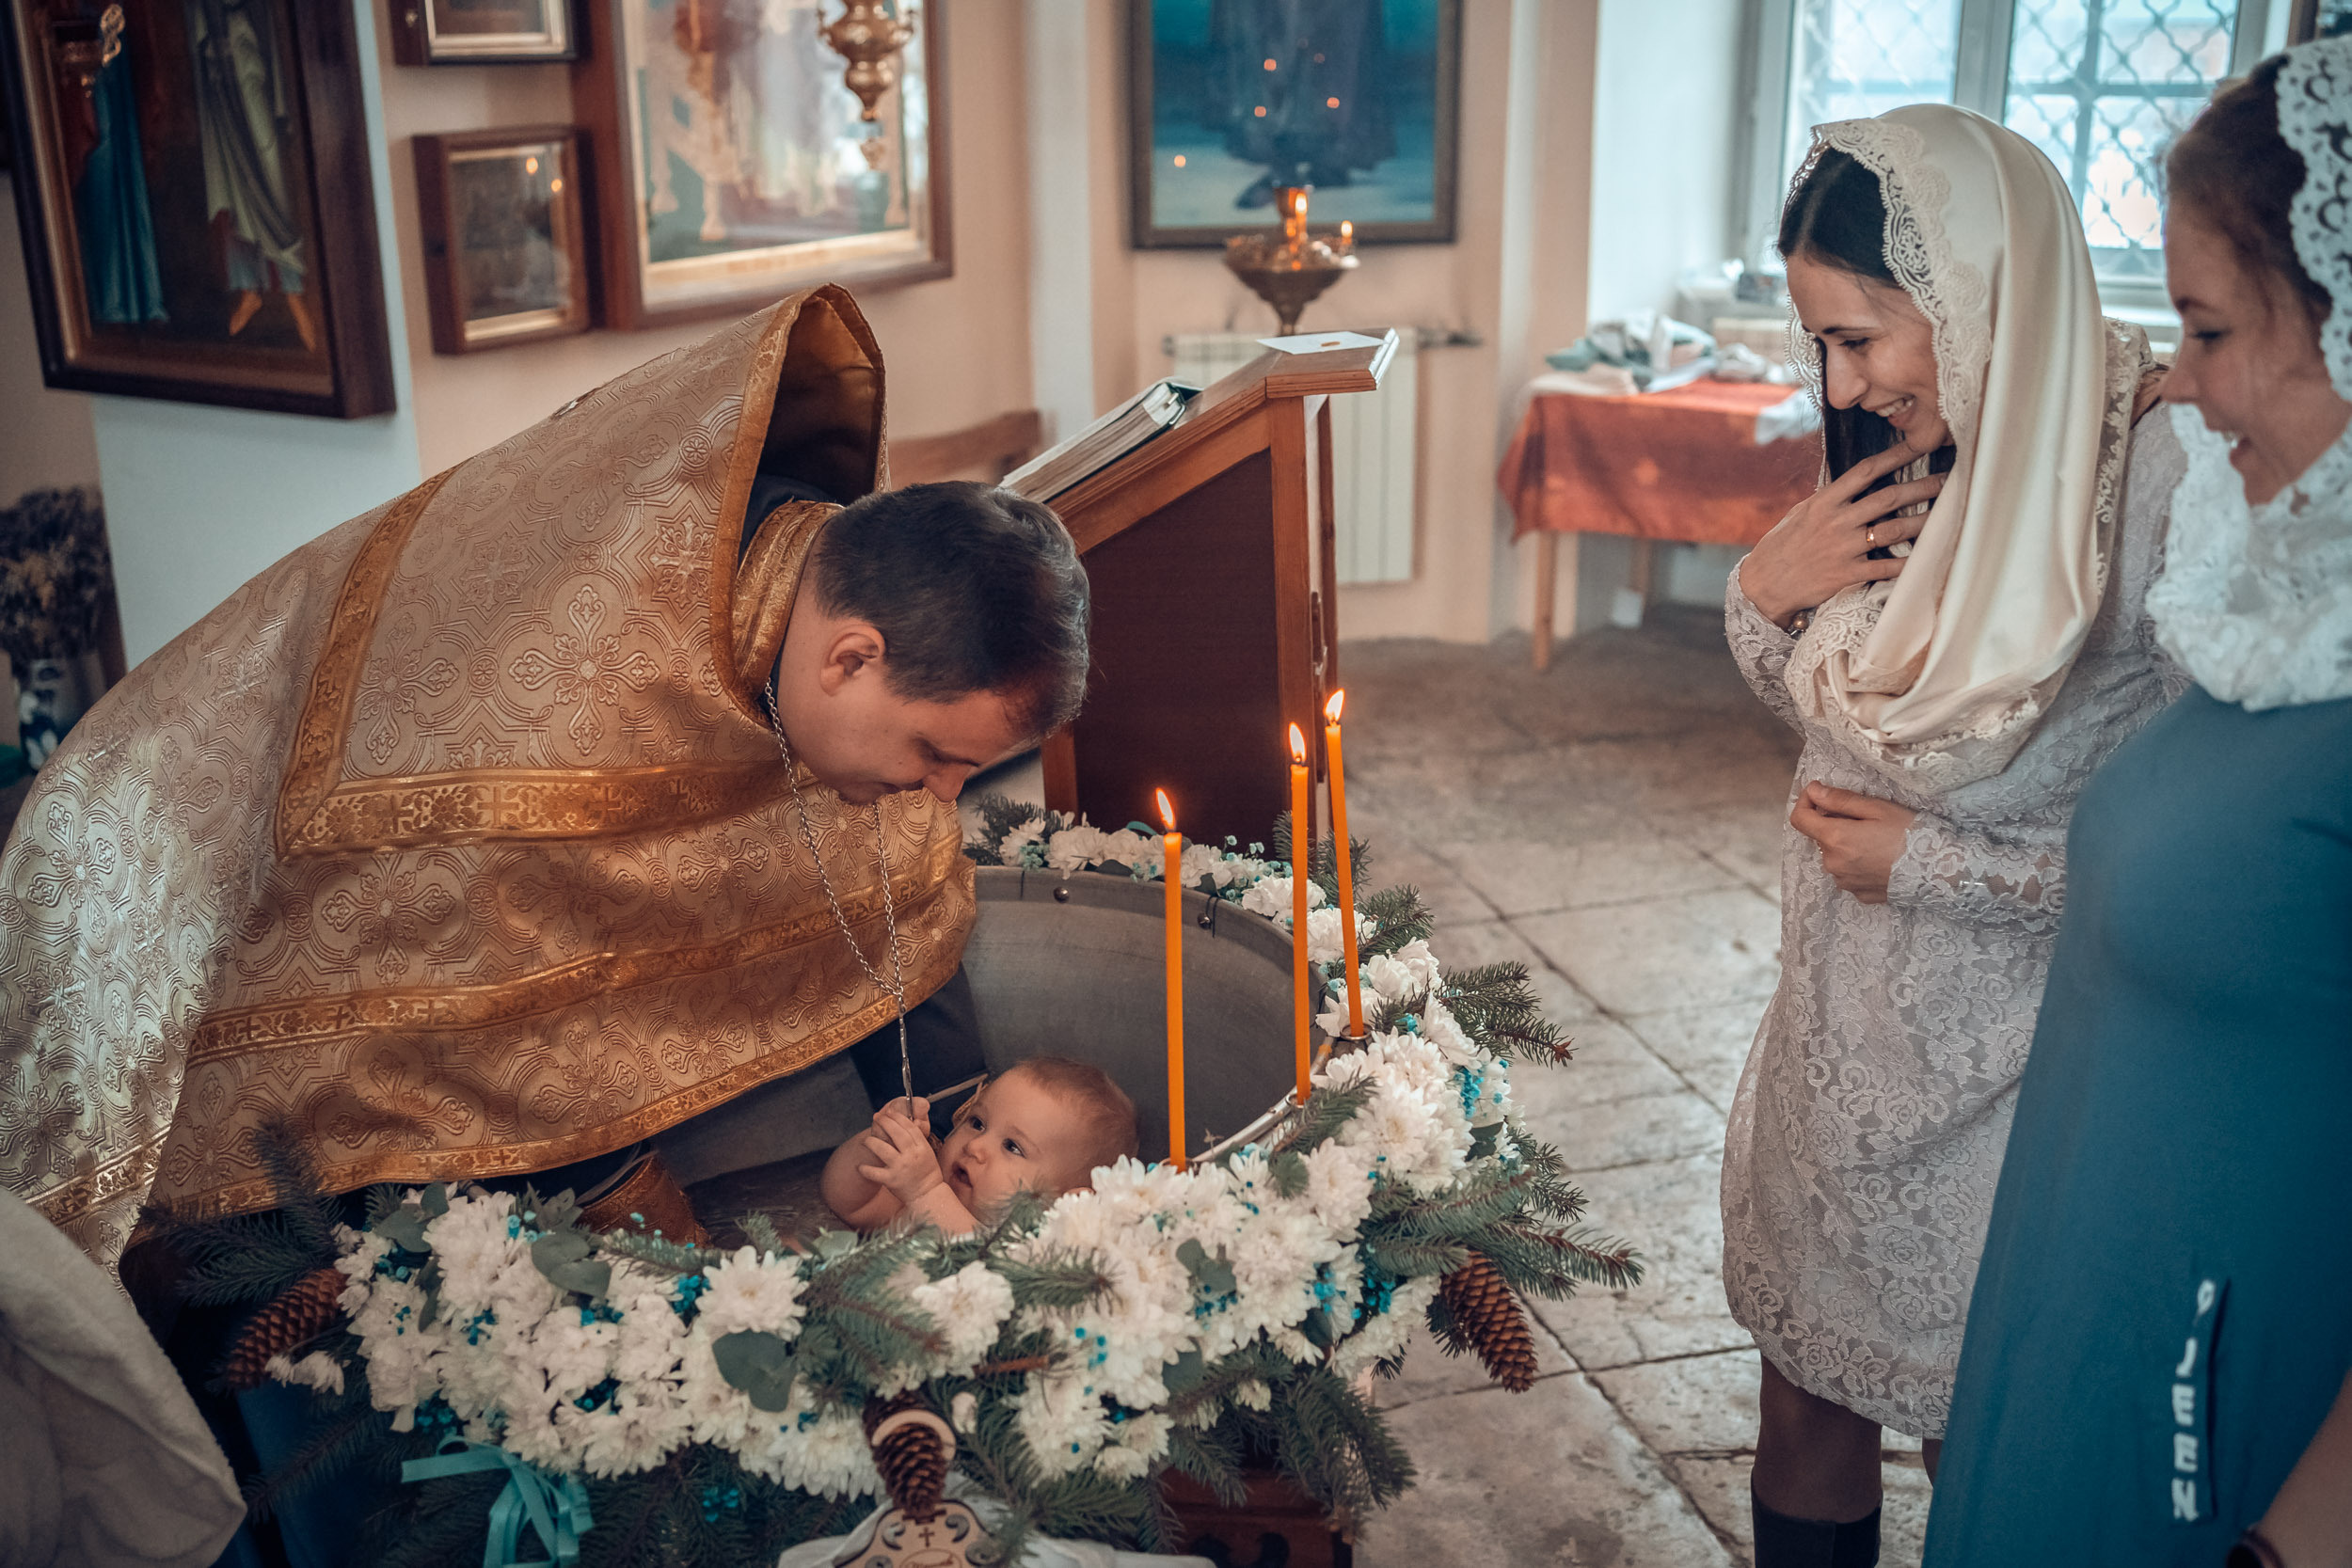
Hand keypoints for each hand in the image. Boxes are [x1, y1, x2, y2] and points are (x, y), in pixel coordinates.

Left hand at [854, 1097, 940, 1206]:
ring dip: (872, 1142)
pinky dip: (865, 1169)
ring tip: (867, 1140)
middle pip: (897, 1134)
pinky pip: (874, 1172)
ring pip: (883, 1149)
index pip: (909, 1127)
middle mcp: (911, 1156)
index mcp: (922, 1147)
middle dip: (885, 1123)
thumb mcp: (927, 1152)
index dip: (898, 1118)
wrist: (927, 1194)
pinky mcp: (891, 1180)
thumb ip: (916, 1139)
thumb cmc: (926, 1172)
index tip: (890, 1113)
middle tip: (877, 1118)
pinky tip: (860, 1167)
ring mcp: (901, 1167)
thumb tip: (902, 1123)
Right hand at [1738, 442, 1946, 627]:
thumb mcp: (1801, 514)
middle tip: (1946, 480)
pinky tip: (1927, 559)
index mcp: (1824, 502)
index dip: (1895, 456)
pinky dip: (1907, 564)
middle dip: (1921, 487)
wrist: (1764, 584)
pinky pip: (1884, 568)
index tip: (1918, 446)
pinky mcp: (1846, 574)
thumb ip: (1829, 499)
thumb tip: (1852, 483)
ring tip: (1946, 516)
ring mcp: (1843, 548)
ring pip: (1893, 530)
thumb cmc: (1782, 546)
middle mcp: (1837, 522)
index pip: (1865, 472)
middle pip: (1888, 498)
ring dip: (1923, 522)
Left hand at [1790, 783, 1915, 903]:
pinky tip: (1881, 859)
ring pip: (1835, 856)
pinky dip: (1858, 863)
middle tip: (1866, 818)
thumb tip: (1812, 790)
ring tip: (1877, 840)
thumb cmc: (1910, 835)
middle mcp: (1833, 864)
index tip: (1817, 793)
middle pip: (1821, 837)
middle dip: (1835, 823)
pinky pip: (1849, 874)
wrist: (1939, 872)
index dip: (1805, 802)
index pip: (1800, 819)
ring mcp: (1845, 882)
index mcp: (1835, 839)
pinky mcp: (1859, 894)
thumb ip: (1840, 800)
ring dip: (1846, 845)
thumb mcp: (1877, 808)